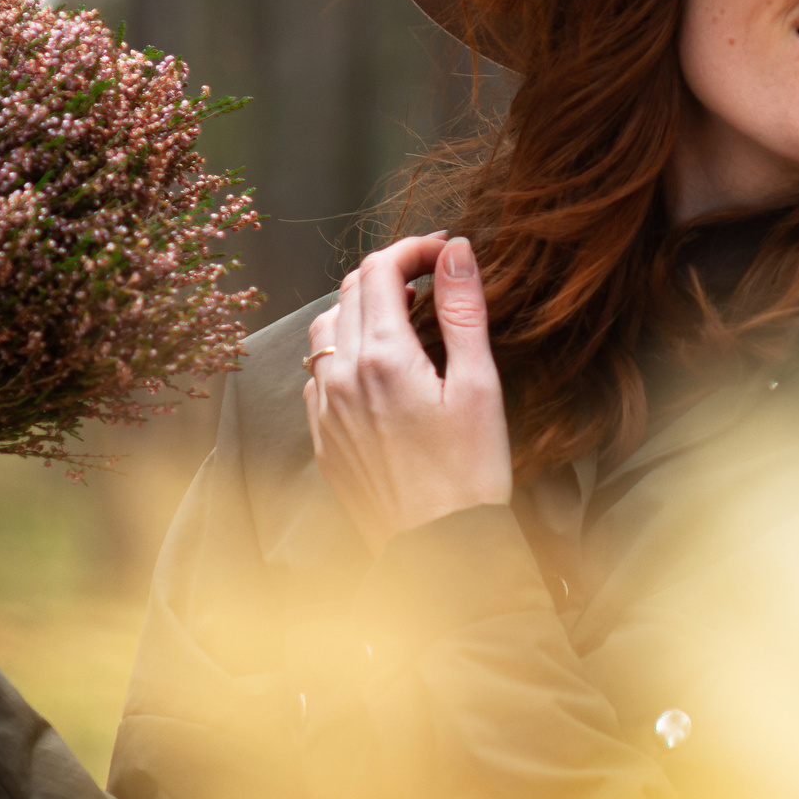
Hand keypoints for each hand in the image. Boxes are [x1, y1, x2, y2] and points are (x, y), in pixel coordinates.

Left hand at [304, 234, 512, 550]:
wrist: (440, 550)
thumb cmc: (470, 473)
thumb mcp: (479, 385)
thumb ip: (464, 311)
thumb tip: (456, 252)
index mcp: (381, 357)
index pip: (380, 270)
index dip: (413, 248)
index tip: (445, 252)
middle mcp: (341, 377)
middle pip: (349, 291)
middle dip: (390, 272)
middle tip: (432, 278)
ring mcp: (325, 410)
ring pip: (325, 329)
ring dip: (361, 309)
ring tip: (405, 318)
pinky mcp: (324, 438)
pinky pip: (319, 374)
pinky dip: (345, 352)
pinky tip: (380, 368)